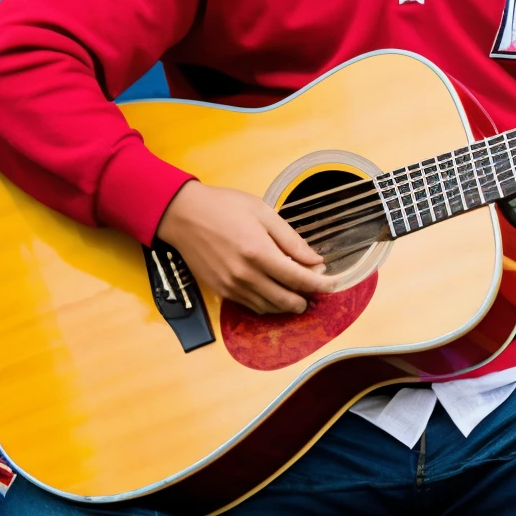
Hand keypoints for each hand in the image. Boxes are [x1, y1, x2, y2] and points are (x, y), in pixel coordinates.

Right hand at [157, 181, 328, 314]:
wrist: (182, 215)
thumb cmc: (223, 207)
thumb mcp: (263, 213)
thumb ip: (292, 240)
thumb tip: (315, 260)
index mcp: (258, 252)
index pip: (299, 279)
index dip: (321, 285)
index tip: (333, 284)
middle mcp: (245, 275)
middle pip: (286, 300)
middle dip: (306, 299)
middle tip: (315, 289)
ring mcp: (231, 286)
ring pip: (270, 307)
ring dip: (288, 304)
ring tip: (297, 291)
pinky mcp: (221, 291)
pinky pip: (252, 306)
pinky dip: (268, 304)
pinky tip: (274, 291)